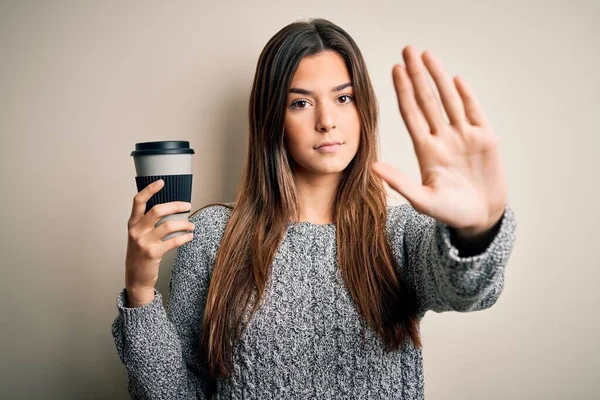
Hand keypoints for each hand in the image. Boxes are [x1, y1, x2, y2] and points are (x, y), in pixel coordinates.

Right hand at [125, 179, 195, 302]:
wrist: (136, 278)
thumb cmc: (140, 253)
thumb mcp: (138, 235)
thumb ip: (147, 222)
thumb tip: (168, 207)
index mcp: (132, 223)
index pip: (138, 201)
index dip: (150, 190)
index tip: (162, 182)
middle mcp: (136, 231)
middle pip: (157, 210)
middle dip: (175, 205)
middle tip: (187, 205)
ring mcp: (144, 242)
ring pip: (168, 226)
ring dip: (184, 224)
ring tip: (192, 225)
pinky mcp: (152, 254)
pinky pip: (173, 241)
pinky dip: (185, 238)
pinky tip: (190, 236)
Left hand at [371, 45, 506, 232]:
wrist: (480, 218)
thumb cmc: (450, 212)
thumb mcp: (423, 200)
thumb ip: (400, 182)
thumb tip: (373, 167)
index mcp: (426, 150)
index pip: (411, 114)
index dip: (403, 92)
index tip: (395, 70)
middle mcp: (442, 138)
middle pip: (427, 100)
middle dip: (418, 75)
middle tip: (408, 50)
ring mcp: (464, 136)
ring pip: (449, 100)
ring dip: (439, 78)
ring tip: (428, 55)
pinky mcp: (485, 138)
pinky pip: (474, 112)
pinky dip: (466, 96)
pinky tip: (455, 80)